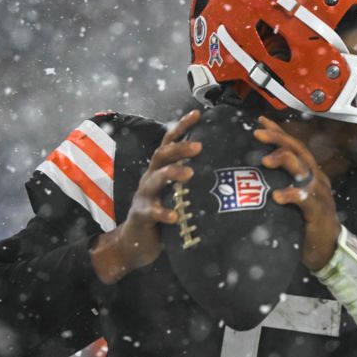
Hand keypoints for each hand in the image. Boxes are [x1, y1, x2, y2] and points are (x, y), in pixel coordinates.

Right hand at [90, 110, 201, 283]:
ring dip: (172, 174)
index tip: (197, 114)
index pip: (169, 143)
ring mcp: (144, 196)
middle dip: (179, 148)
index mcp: (160, 170)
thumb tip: (222, 166)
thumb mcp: (176, 192)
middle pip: (162, 156)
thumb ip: (190, 179)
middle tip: (199, 146)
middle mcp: (150, 178)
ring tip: (189, 173)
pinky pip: (152, 212)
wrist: (133, 242)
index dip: (181, 127)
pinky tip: (174, 216)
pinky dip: (163, 213)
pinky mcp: (142, 216)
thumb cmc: (162, 213)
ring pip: (155, 180)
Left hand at [254, 115, 340, 270]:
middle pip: (299, 151)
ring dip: (284, 161)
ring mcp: (319, 194)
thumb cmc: (304, 224)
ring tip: (265, 160)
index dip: (279, 132)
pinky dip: (292, 195)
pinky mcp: (319, 212)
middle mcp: (316, 179)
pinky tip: (277, 196)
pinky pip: (306, 199)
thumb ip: (278, 185)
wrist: (326, 249)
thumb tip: (249, 175)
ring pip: (304, 169)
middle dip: (278, 139)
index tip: (260, 121)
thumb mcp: (291, 199)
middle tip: (257, 133)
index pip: (294, 146)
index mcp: (309, 173)